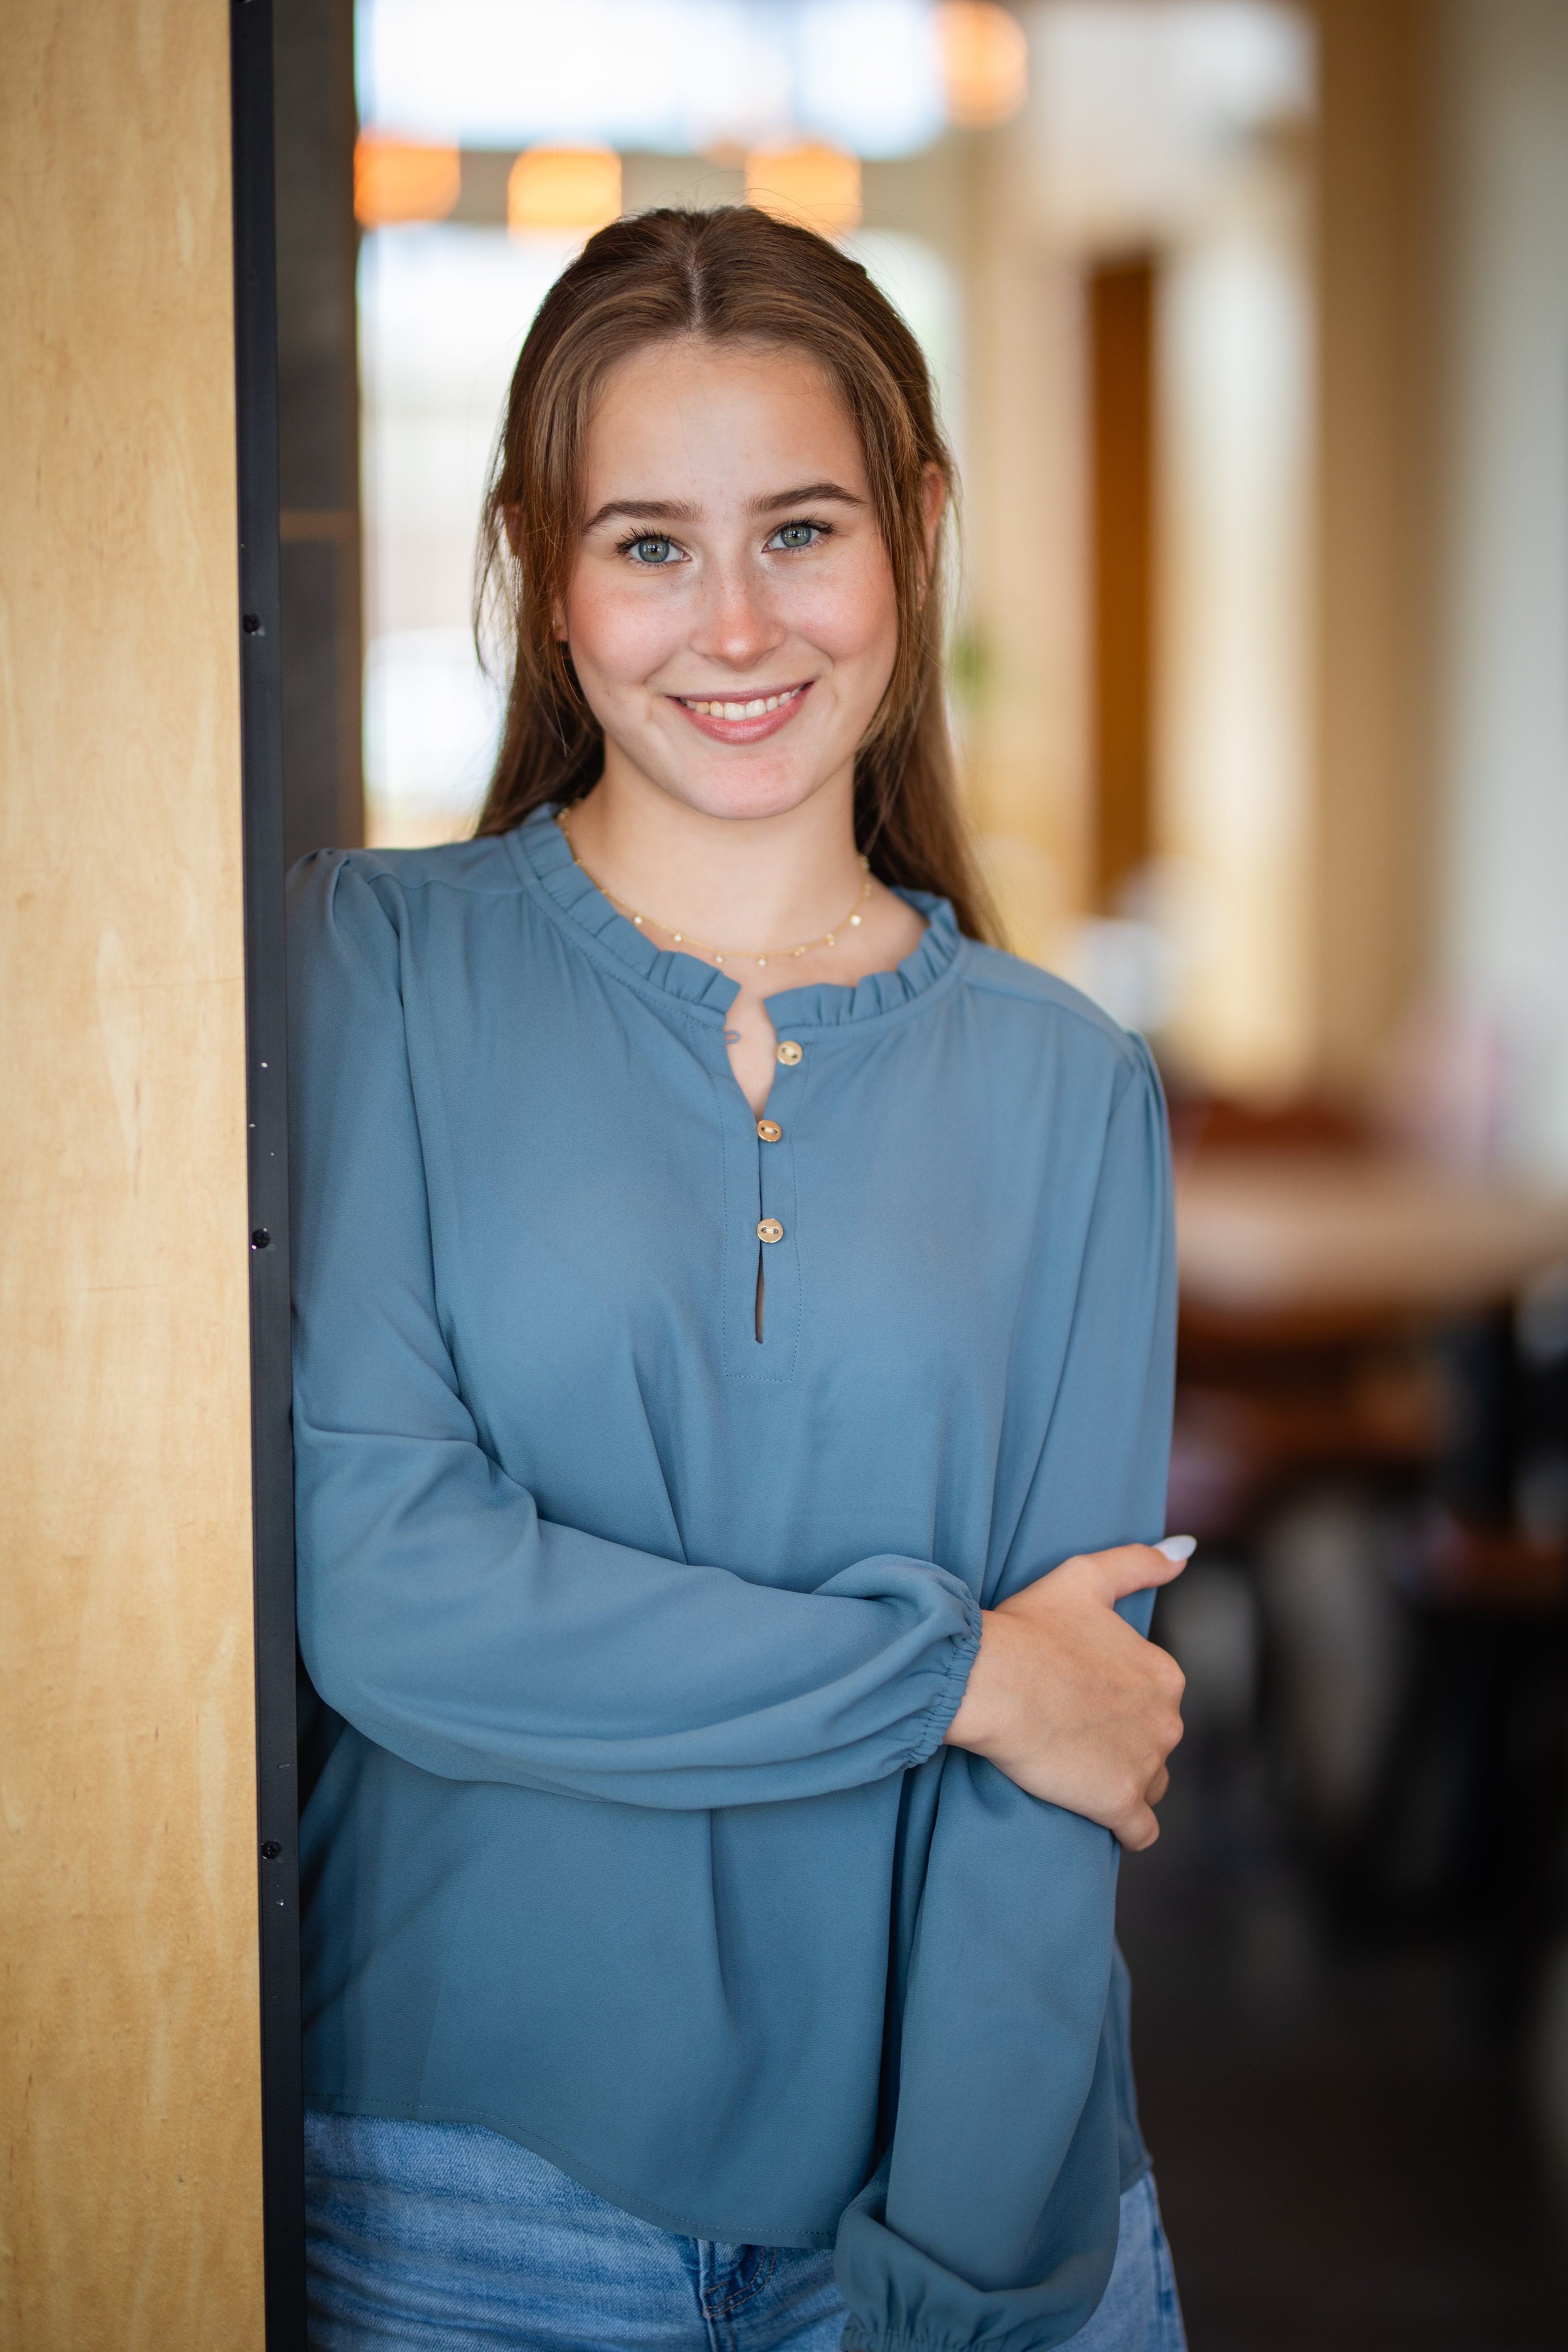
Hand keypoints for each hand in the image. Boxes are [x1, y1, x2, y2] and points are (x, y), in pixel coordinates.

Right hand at [943, 1539, 1192, 1848]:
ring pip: (1150, 1784)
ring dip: (1123, 1781)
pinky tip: (1099, 1815)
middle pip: (1155, 1742)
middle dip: (1124, 1742)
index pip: (1155, 1698)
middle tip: (1073, 1733)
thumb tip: (1187, 1550)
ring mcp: (1147, 1764)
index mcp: (1163, 1673)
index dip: (1117, 1700)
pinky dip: (1125, 1827)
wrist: (987, 1678)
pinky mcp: (1120, 1803)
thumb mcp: (1084, 1578)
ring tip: (1078, 1770)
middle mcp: (1167, 1719)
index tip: (1079, 1697)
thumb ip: (1141, 1562)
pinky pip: (1140, 1831)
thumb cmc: (1029, 1627)